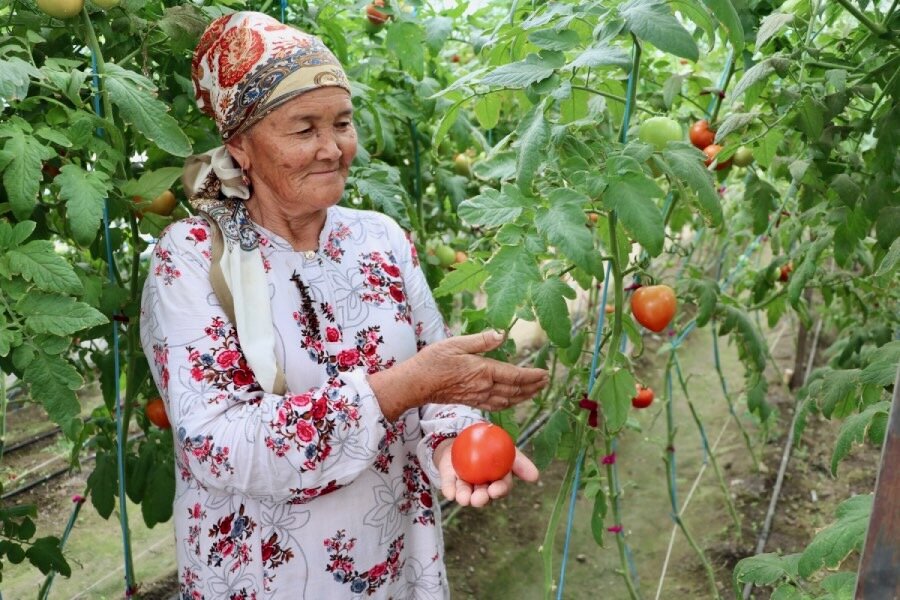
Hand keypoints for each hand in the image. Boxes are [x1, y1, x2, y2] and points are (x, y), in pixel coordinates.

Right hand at [412, 330, 548, 410]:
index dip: (532, 376)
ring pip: (508, 400)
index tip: (544, 373)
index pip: (515, 375)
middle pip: (515, 390)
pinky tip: (513, 400)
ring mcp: (478, 397)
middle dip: (533, 387)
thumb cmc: (433, 360)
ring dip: (524, 396)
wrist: (416, 383)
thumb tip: (502, 333)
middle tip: (546, 381)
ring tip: (535, 391)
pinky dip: (510, 403)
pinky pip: (497, 405)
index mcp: (483, 371)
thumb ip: (481, 340)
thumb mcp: (456, 343)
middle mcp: (484, 387)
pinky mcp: (471, 401)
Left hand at [433, 438, 538, 507]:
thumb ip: (520, 462)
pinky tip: (449, 493)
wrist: (468, 433)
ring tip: (463, 498)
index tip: (495, 489)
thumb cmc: (492, 444)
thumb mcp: (507, 449)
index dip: (499, 490)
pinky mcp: (450, 480)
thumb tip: (536, 476)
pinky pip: (449, 486)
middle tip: (478, 498)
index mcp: (497, 480)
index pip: (500, 488)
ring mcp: (465, 484)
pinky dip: (449, 490)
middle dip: (481, 499)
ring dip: (465, 497)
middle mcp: (481, 486)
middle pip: (483, 495)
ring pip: (466, 493)